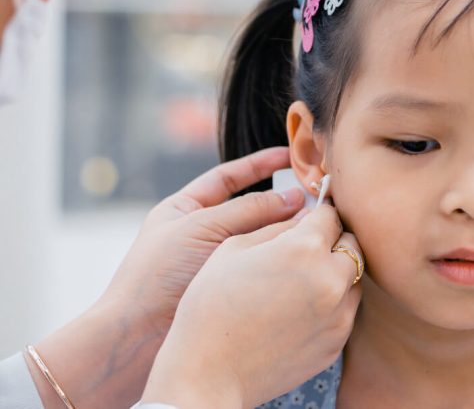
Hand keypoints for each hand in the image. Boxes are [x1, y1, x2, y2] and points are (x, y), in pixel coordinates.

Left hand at [96, 147, 304, 333]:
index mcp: (185, 208)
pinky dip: (283, 256)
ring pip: (261, 238)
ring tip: (316, 222)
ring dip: (286, 229)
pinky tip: (303, 251)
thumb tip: (296, 199)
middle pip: (250, 207)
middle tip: (316, 194)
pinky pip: (264, 265)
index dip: (259, 165)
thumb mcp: (202, 228)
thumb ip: (250, 210)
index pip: (228, 178)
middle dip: (281, 200)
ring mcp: (218, 262)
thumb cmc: (158, 275)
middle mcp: (203, 232)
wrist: (138, 336)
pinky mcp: (233, 288)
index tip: (290, 155)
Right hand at [141, 205, 362, 408]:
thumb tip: (305, 216)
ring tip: (302, 282)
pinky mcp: (337, 342)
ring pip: (353, 278)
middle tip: (308, 249)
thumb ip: (276, 226)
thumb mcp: (234, 248)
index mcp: (304, 248)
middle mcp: (331, 278)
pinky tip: (301, 310)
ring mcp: (338, 314)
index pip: (330, 216)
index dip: (319, 213)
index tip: (313, 218)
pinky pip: (345, 311)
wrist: (208, 372)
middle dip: (334, 241)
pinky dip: (332, 304)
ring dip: (336, 272)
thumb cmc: (211, 305)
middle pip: (352, 244)